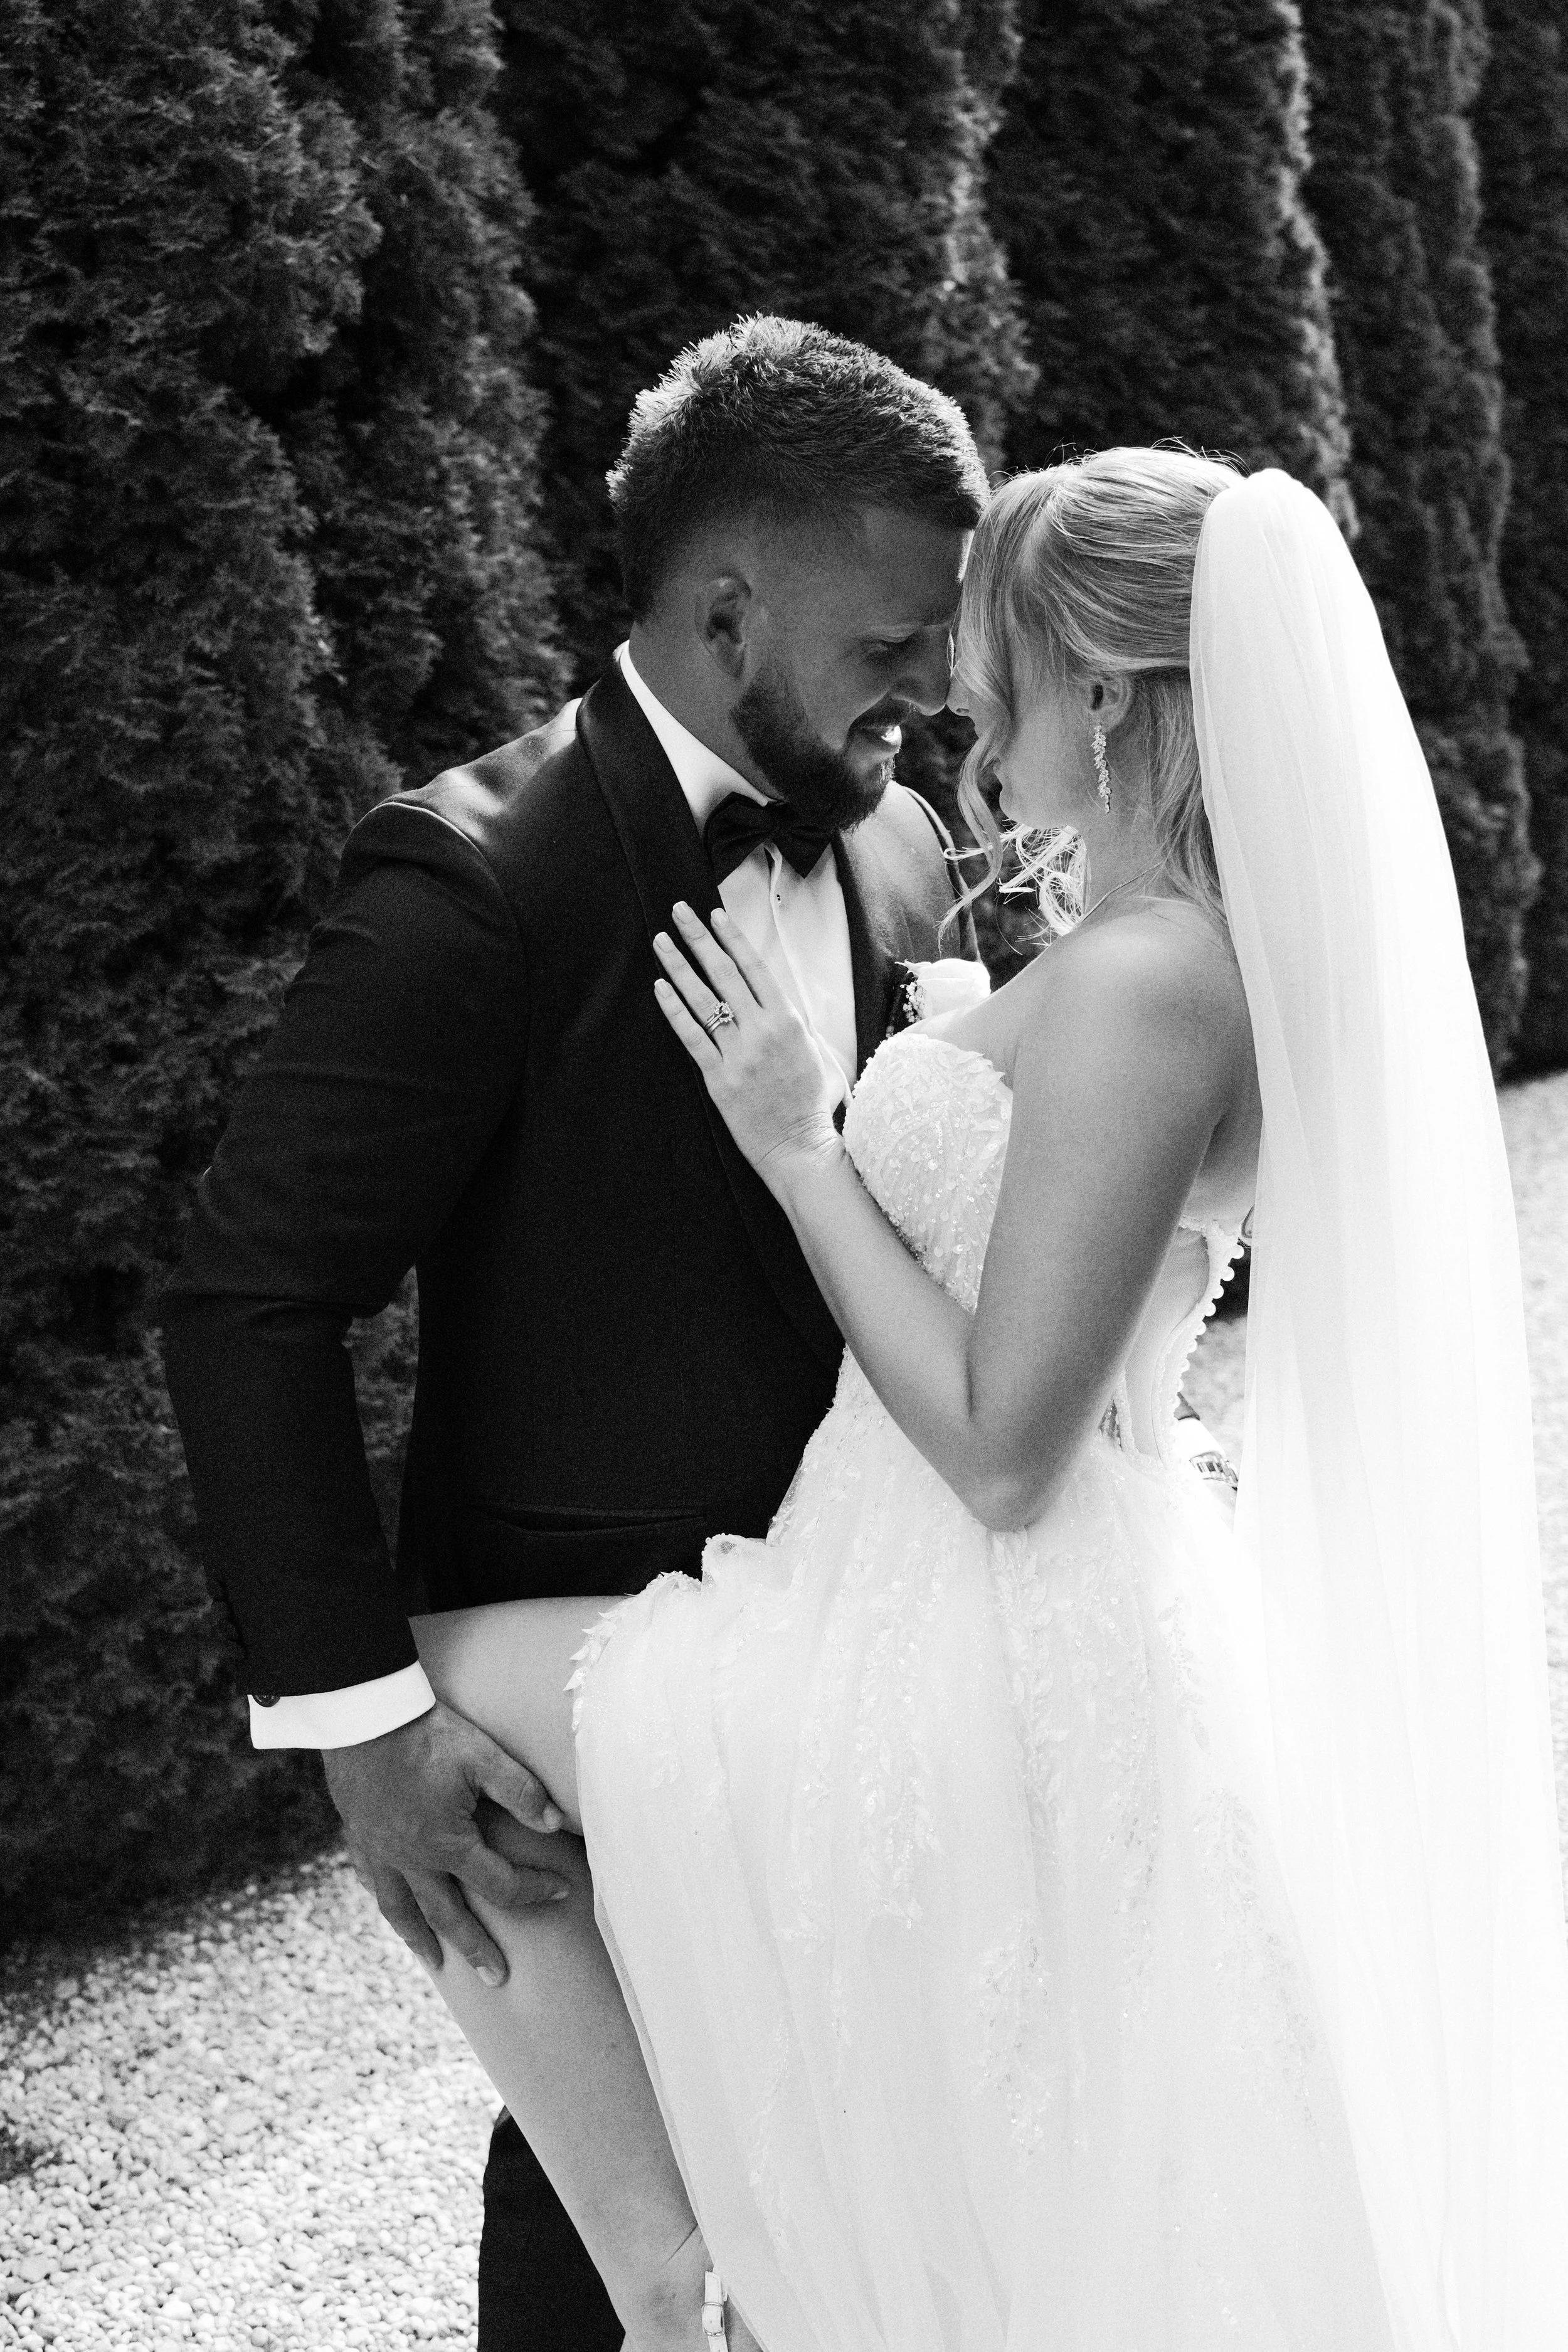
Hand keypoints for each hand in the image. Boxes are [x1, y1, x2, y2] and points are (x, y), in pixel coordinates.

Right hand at [324, 1699, 568, 1984]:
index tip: (562, 1891)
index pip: (501, 1884)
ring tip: (436, 1963)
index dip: (535, 1890)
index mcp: (447, 1845)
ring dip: (421, 1939)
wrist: (364, 1715)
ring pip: (402, 1910)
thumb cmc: (428, 1733)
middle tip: (497, 1978)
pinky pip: (371, 1881)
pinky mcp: (357, 1835)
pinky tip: (393, 1906)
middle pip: (448, 1916)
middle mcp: (410, 1860)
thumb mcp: (483, 1757)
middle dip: (476, 1948)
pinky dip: (386, 1900)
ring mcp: (379, 1851)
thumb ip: (521, 1791)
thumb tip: (554, 1824)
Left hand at [653, 903, 839, 1191]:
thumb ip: (801, 1026)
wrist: (801, 1147)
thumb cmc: (815, 1104)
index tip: (714, 915)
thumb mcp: (821, 1054)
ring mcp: (738, 1054)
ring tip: (661, 942)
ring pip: (703, 1000)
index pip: (754, 968)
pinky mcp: (718, 1078)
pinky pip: (692, 1037)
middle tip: (678, 912)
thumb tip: (784, 1007)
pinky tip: (661, 989)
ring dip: (679, 966)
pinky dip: (675, 1011)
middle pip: (724, 974)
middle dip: (699, 939)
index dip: (732, 938)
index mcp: (789, 1021)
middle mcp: (762, 1031)